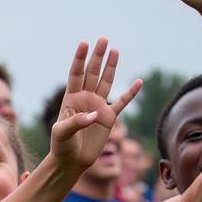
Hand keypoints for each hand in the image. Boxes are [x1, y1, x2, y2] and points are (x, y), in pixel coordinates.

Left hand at [48, 39, 141, 172]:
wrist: (71, 162)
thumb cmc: (62, 146)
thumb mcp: (62, 133)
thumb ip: (76, 121)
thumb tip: (96, 114)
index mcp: (71, 99)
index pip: (76, 75)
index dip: (80, 59)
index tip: (84, 43)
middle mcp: (86, 99)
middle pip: (92, 73)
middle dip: (97, 57)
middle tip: (103, 39)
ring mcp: (98, 107)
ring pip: (106, 82)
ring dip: (110, 67)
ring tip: (114, 50)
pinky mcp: (109, 118)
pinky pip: (122, 103)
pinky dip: (131, 93)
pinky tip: (139, 82)